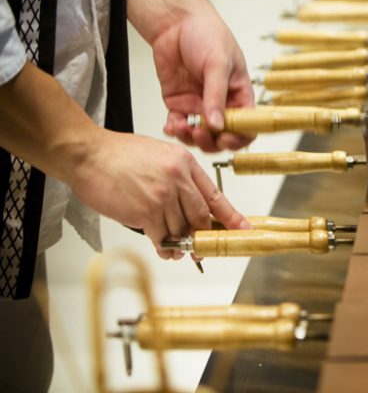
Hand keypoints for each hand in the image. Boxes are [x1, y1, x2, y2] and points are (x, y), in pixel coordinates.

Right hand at [71, 130, 250, 258]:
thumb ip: (179, 178)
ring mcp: (163, 196)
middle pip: (201, 217)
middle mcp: (178, 179)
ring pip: (181, 229)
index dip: (231, 217)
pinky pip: (162, 237)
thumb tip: (191, 205)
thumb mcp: (161, 156)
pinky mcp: (145, 211)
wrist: (89, 154)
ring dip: (179, 242)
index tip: (243, 229)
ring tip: (175, 247)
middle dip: (202, 236)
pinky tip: (164, 247)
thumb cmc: (120, 154)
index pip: (215, 196)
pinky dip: (164, 245)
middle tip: (202, 248)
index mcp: (186, 163)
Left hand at [126, 0, 254, 152]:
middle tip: (200, 134)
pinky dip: (175, 130)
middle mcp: (222, 102)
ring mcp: (200, 104)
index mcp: (240, 93)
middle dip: (212, 140)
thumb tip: (218, 125)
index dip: (239, 136)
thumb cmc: (206, 33)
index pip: (247, 125)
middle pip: (222, 135)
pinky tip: (171, 125)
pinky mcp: (179, 102)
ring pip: (200, 134)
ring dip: (192, 137)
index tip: (226, 137)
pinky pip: (179, 124)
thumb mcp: (218, 63)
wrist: (174, 21)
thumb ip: (217, 96)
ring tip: (182, 128)